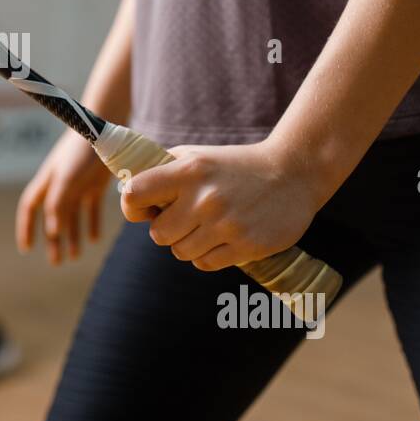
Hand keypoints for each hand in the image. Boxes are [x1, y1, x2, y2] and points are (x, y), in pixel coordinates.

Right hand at [16, 130, 112, 264]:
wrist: (109, 127)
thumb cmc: (83, 149)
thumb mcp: (68, 177)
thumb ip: (58, 203)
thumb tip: (53, 231)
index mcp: (48, 181)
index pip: (30, 208)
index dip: (26, 228)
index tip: (27, 249)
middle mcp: (61, 184)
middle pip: (53, 217)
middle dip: (53, 240)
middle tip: (57, 263)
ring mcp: (79, 184)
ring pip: (72, 216)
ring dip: (72, 236)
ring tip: (75, 256)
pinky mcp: (97, 183)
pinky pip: (91, 208)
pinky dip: (92, 223)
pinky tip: (94, 239)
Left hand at [119, 138, 319, 270]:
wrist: (294, 173)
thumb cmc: (236, 165)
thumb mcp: (197, 155)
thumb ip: (162, 169)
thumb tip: (124, 187)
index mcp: (188, 170)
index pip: (134, 194)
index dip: (132, 207)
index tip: (144, 209)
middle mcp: (205, 197)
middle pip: (157, 235)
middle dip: (166, 230)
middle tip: (184, 220)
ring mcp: (226, 223)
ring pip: (181, 253)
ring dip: (189, 245)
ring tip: (207, 228)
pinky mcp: (246, 245)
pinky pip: (206, 264)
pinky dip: (209, 257)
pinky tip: (222, 239)